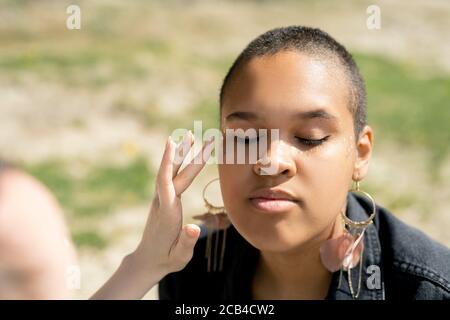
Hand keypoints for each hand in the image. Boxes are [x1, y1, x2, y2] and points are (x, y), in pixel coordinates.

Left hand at [91, 131, 214, 298]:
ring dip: (183, 154)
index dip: (169, 162)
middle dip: (189, 154)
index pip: (167, 182)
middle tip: (204, 137)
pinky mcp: (165, 199)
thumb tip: (195, 227)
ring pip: (173, 172)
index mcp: (167, 212)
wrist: (149, 260)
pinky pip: (172, 177)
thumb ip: (186, 242)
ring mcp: (162, 199)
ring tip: (192, 136)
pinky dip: (179, 163)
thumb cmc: (167, 259)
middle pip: (175, 173)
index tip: (171, 142)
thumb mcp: (179, 256)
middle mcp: (163, 201)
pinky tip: (185, 154)